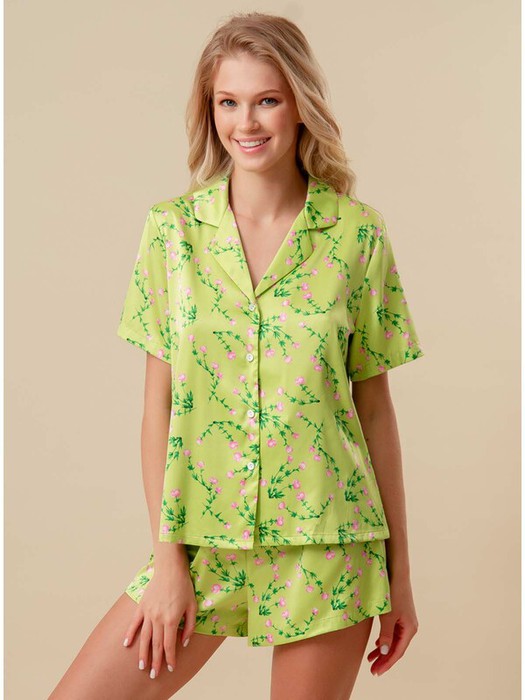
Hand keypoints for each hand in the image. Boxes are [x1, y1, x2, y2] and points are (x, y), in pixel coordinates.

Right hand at [122, 565, 197, 679]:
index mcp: (171, 620)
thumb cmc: (184, 586)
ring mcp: (148, 612)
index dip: (170, 658)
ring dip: (143, 653)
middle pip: (155, 645)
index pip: (169, 645)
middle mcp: (158, 619)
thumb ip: (189, 626)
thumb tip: (184, 642)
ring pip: (144, 637)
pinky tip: (126, 645)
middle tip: (153, 674)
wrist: (170, 568)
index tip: (171, 668)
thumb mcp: (193, 606)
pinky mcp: (142, 606)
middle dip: (155, 661)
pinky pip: (134, 623)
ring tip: (142, 666)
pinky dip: (130, 634)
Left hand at [367, 576, 418, 676]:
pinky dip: (384, 640)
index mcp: (410, 629)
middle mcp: (410, 627)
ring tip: (371, 659)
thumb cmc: (393, 594)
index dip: (387, 663)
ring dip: (383, 651)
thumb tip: (385, 653)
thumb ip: (386, 635)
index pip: (398, 652)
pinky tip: (377, 645)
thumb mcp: (388, 616)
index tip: (376, 672)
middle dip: (384, 660)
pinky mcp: (400, 615)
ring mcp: (405, 621)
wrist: (397, 574)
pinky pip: (393, 633)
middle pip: (396, 648)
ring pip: (394, 641)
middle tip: (372, 670)